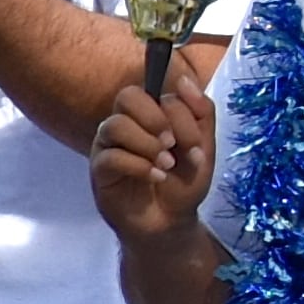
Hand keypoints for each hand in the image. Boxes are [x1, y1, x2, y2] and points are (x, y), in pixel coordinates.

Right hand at [90, 71, 214, 241]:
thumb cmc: (183, 183)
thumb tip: (183, 80)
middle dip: (156, 119)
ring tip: (166, 164)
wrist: (171, 223)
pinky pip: (111, 156)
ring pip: (116, 125)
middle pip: (128, 96)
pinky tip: (155, 178)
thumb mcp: (204, 147)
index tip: (195, 141)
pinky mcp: (100, 170)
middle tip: (172, 144)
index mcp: (150, 114)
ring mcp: (109, 146)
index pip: (156, 91)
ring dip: (147, 144)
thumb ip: (201, 112)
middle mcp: (126, 124)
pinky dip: (139, 166)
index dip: (178, 111)